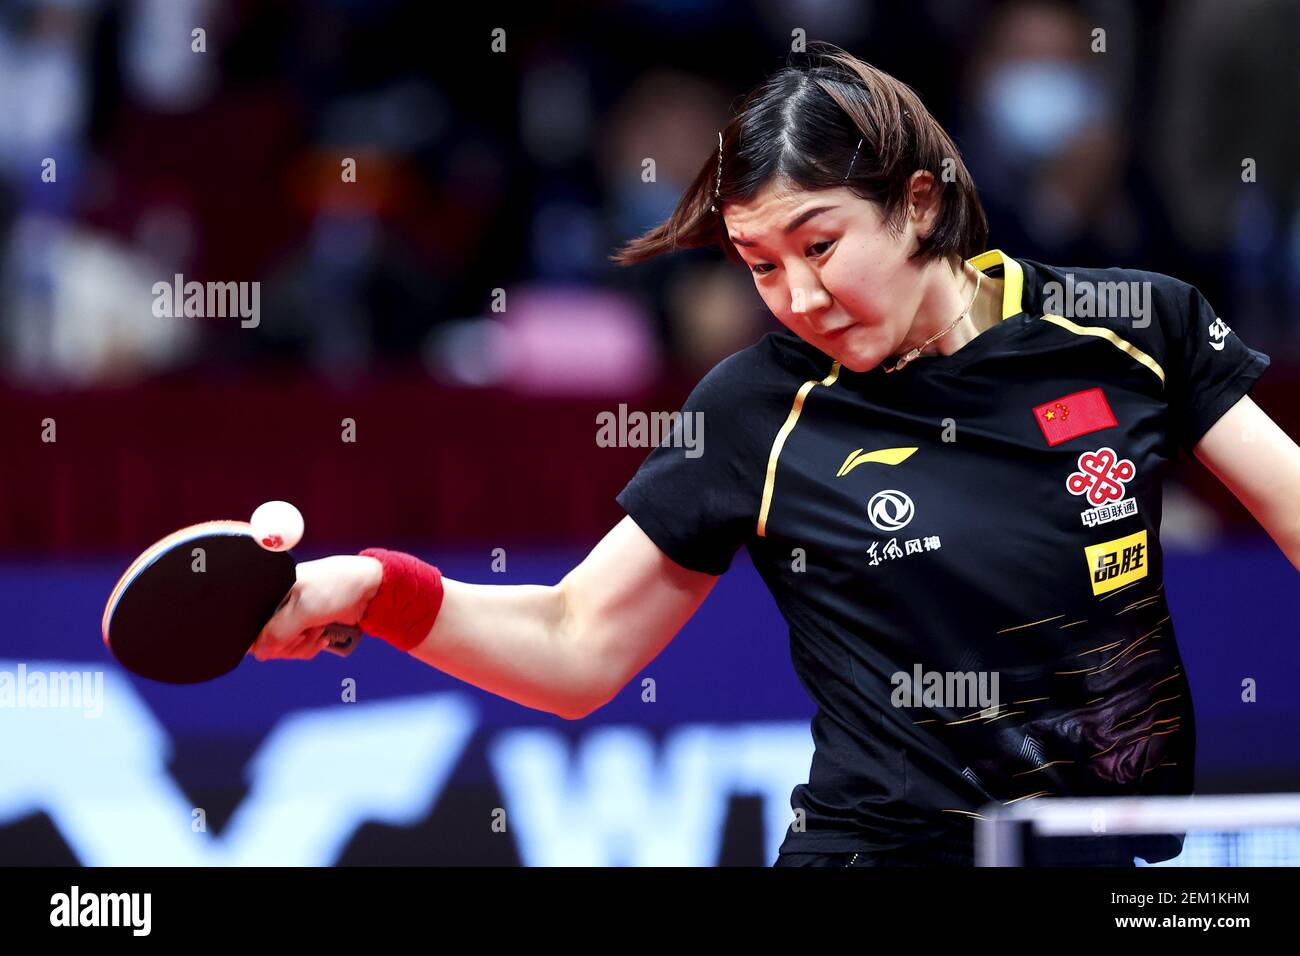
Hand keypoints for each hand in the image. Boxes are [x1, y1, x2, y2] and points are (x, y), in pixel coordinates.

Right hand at [249, 555, 382, 660]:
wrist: (370, 588)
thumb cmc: (336, 587)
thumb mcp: (304, 609)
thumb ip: (279, 631)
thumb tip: (258, 652)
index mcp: (271, 592)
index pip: (252, 624)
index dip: (264, 639)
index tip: (283, 640)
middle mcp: (278, 605)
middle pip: (267, 640)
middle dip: (289, 643)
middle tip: (306, 634)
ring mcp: (293, 616)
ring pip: (284, 646)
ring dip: (303, 645)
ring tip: (319, 632)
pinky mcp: (307, 625)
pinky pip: (299, 646)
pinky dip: (311, 646)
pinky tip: (324, 637)